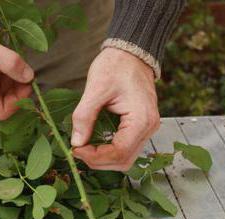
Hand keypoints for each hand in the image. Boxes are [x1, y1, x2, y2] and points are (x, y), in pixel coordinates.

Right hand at [0, 15, 33, 119]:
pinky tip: (5, 61)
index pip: (2, 111)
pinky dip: (2, 73)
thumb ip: (9, 63)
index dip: (18, 100)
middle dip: (15, 88)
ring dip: (10, 80)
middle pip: (1, 101)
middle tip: (25, 71)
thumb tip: (29, 76)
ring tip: (15, 63)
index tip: (28, 83)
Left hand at [71, 48, 159, 170]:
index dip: (96, 157)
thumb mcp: (95, 89)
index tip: (75, 149)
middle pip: (123, 161)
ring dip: (103, 159)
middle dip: (98, 161)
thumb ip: (84, 117)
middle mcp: (149, 128)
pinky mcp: (140, 127)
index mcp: (142, 119)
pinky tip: (93, 144)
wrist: (131, 53)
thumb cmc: (116, 66)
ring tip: (84, 148)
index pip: (119, 152)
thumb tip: (76, 143)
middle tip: (77, 150)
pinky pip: (125, 148)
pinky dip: (108, 151)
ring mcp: (146, 129)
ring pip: (125, 158)